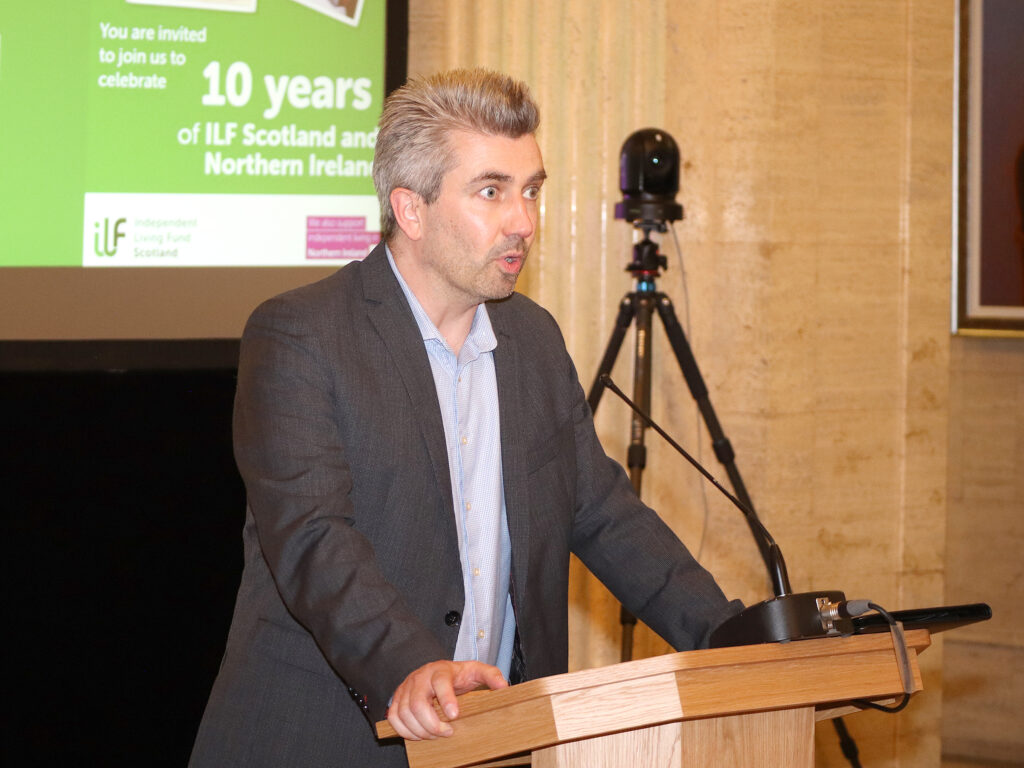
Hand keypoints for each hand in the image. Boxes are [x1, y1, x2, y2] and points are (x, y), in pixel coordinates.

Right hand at [386, 660, 507, 739]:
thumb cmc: (456, 674)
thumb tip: (504, 687)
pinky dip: (404, 731)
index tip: (455, 716)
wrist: (435, 672)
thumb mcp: (476, 671)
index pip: (440, 682)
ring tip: (435, 735)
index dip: (446, 700)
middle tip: (447, 732)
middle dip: (432, 724)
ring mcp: (405, 688)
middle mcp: (419, 678)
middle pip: (417, 703)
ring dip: (419, 730)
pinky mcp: (396, 700)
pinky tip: (419, 735)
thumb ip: (491, 675)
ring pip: (404, 713)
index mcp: (439, 670)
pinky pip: (394, 718)